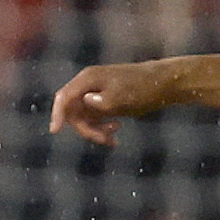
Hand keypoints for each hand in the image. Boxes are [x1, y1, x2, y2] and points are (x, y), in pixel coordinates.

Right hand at [48, 60, 175, 146]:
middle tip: (104, 139)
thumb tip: (86, 101)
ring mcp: (95, 94)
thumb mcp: (123, 97)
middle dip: (85, 129)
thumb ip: (102, 101)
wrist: (164, 83)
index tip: (55, 131)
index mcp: (88, 79)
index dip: (57, 114)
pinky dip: (101, 129)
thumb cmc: (143, 88)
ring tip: (113, 138)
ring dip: (95, 131)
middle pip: (73, 112)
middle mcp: (88, 85)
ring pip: (83, 118)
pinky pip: (94, 119)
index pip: (63, 97)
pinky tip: (115, 136)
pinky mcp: (104, 102)